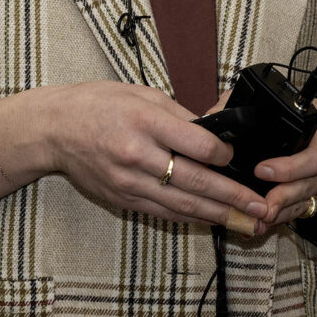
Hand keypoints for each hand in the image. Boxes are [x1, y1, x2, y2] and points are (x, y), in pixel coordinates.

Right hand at [46, 81, 269, 230]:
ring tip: (246, 223)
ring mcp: (128, 181)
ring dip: (217, 215)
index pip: (197, 145)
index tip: (236, 158)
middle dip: (232, 197)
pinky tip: (209, 220)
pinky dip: (189, 217)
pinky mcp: (122, 198)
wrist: (55, 128)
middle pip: (195, 181)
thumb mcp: (140, 93)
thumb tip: (212, 135)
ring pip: (182, 204)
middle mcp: (137, 154)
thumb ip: (178, 115)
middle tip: (261, 207)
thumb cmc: (98, 103)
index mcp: (145, 120)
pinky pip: (162, 212)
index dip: (224, 155)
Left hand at [251, 98, 316, 233]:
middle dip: (282, 197)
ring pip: (308, 201)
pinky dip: (286, 214)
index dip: (288, 168)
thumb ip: (249, 106)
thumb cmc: (301, 112)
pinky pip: (307, 208)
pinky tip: (266, 220)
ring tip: (259, 217)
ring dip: (282, 211)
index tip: (260, 171)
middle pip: (309, 184)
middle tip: (259, 205)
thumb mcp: (282, 103)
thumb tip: (216, 116)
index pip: (313, 157)